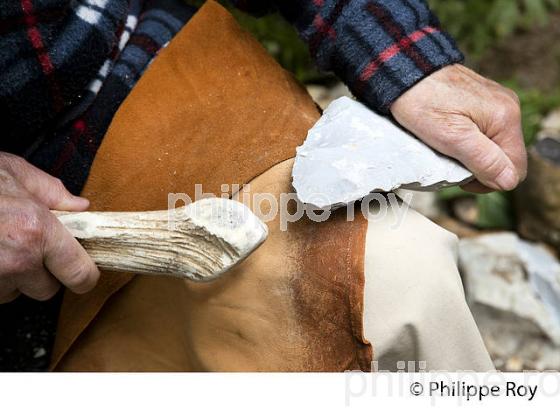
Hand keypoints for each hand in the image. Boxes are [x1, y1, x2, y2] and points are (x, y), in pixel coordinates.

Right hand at [0, 152, 99, 302]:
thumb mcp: (10, 170)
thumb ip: (50, 190)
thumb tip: (78, 205)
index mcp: (36, 230)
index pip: (79, 274)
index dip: (83, 275)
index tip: (81, 273)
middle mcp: (16, 259)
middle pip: (47, 289)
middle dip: (40, 273)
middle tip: (24, 247)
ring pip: (14, 292)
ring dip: (9, 277)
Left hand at [390, 64, 526, 192]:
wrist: (405, 71)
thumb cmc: (423, 101)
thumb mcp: (451, 137)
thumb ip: (484, 160)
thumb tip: (509, 181)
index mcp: (506, 118)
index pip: (515, 169)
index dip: (487, 182)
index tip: (459, 175)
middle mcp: (508, 108)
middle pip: (505, 158)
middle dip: (479, 168)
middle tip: (449, 161)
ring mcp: (496, 103)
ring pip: (493, 146)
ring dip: (471, 155)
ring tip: (445, 147)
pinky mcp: (482, 101)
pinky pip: (483, 132)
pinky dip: (467, 141)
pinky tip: (447, 135)